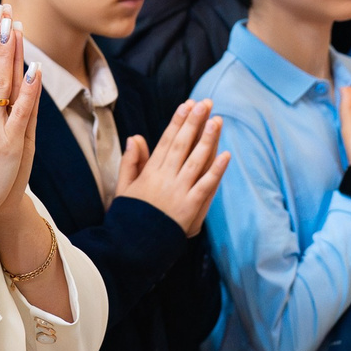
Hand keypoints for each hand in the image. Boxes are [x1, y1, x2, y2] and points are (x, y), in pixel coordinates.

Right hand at [115, 99, 230, 234]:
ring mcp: (178, 192)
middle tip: (205, 104)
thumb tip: (136, 137)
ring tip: (217, 121)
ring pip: (196, 160)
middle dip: (194, 122)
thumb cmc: (129, 217)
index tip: (187, 105)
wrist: (133, 246)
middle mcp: (165, 178)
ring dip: (208, 140)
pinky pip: (206, 185)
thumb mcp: (123, 187)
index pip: (166, 140)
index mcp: (150, 172)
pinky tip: (226, 155)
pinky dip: (216, 170)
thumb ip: (130, 162)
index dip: (178, 121)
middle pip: (183, 145)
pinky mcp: (190, 207)